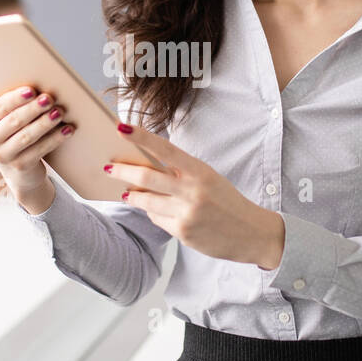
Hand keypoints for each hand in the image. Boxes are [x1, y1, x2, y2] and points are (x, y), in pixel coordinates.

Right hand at [0, 86, 73, 207]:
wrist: (19, 164)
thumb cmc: (17, 129)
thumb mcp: (11, 116)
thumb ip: (20, 103)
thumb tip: (42, 89)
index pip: (0, 107)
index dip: (16, 98)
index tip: (32, 90)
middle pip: (14, 121)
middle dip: (33, 109)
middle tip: (49, 99)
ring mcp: (3, 155)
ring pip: (27, 136)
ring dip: (45, 123)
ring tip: (59, 113)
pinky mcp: (20, 166)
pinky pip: (39, 150)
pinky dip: (55, 139)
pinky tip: (67, 130)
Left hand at [104, 122, 284, 268]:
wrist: (252, 233)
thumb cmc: (227, 202)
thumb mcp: (209, 179)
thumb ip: (181, 173)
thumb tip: (146, 170)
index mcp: (200, 171)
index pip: (165, 149)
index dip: (141, 137)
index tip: (121, 127)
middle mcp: (192, 190)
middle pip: (147, 176)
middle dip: (123, 171)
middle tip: (109, 167)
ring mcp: (186, 212)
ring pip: (146, 200)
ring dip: (133, 195)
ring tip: (127, 193)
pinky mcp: (182, 232)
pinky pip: (156, 219)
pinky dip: (152, 213)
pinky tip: (156, 211)